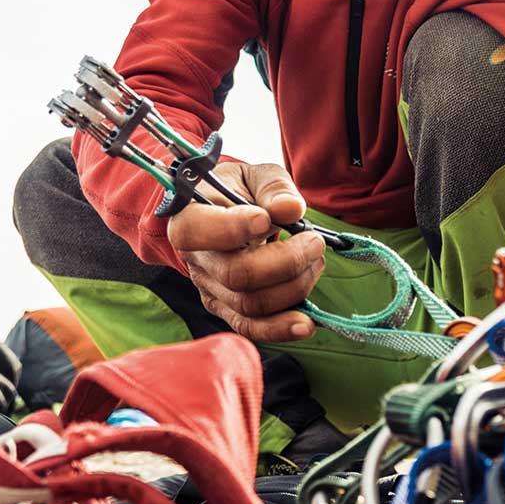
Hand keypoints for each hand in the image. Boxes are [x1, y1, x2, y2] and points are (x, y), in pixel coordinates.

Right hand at [167, 162, 325, 342]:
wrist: (225, 215)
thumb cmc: (238, 190)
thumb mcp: (253, 175)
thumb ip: (272, 187)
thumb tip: (291, 209)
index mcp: (188, 217)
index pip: (196, 230)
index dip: (233, 228)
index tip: (267, 220)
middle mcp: (195, 258)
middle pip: (235, 274)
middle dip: (286, 262)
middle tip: (315, 242)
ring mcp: (209, 288)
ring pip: (250, 304)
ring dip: (295, 286)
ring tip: (316, 262)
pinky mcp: (226, 309)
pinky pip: (251, 327)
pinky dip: (281, 328)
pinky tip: (306, 323)